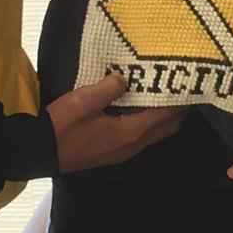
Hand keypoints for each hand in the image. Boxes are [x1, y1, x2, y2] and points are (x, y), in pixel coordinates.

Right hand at [48, 73, 186, 172]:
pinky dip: (152, 124)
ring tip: (172, 99)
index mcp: (130, 133)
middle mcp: (132, 146)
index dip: (181, 103)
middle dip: (180, 111)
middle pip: (166, 129)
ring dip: (166, 119)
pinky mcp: (114, 152)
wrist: (40, 152)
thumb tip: (125, 80)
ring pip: (155, 135)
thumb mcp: (84, 100)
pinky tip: (147, 112)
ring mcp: (123, 152)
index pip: (166, 117)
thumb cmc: (62, 125)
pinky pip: (143, 137)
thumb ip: (109, 88)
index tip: (192, 87)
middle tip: (188, 90)